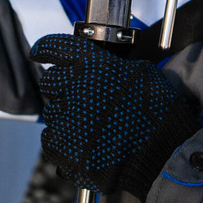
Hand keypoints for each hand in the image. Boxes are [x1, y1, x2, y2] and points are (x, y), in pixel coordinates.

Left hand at [30, 33, 200, 201]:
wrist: (164, 156)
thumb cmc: (158, 113)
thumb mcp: (140, 72)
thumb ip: (110, 64)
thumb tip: (94, 64)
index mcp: (94, 66)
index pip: (54, 47)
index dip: (45, 49)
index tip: (38, 53)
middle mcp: (75, 89)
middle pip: (50, 81)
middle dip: (61, 87)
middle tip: (82, 99)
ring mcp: (67, 120)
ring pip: (52, 112)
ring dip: (66, 116)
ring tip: (93, 127)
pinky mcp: (63, 148)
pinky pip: (50, 138)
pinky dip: (64, 141)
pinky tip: (86, 143)